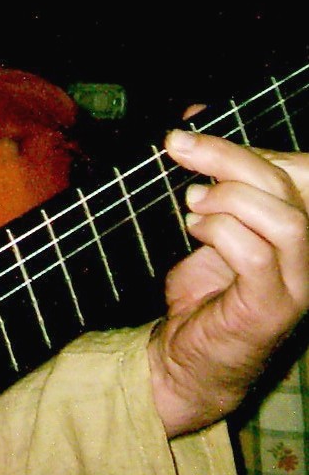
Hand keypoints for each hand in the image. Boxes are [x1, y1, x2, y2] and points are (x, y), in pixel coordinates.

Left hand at [147, 129, 308, 437]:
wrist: (184, 356)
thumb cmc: (202, 286)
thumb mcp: (209, 219)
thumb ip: (212, 175)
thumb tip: (191, 118)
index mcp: (302, 226)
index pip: (303, 170)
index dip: (257, 145)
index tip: (196, 128)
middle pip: (291, 186)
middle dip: (229, 155)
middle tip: (178, 146)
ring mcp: (298, 285)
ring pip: (285, 220)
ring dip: (228, 197)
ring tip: (192, 203)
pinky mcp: (272, 309)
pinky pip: (256, 256)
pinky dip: (219, 232)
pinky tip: (195, 230)